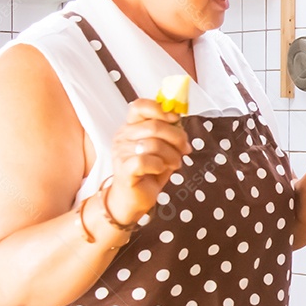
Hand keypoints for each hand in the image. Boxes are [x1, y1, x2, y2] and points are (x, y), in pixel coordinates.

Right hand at [107, 99, 190, 222]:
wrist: (133, 199)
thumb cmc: (149, 173)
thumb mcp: (162, 149)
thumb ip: (169, 134)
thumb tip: (180, 122)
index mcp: (131, 127)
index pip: (140, 106)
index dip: (160, 109)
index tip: (175, 120)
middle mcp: (123, 136)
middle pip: (155, 126)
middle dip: (177, 138)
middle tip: (184, 149)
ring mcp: (121, 152)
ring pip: (154, 144)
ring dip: (172, 155)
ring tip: (174, 164)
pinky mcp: (124, 169)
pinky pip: (145, 161)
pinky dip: (159, 166)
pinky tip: (160, 170)